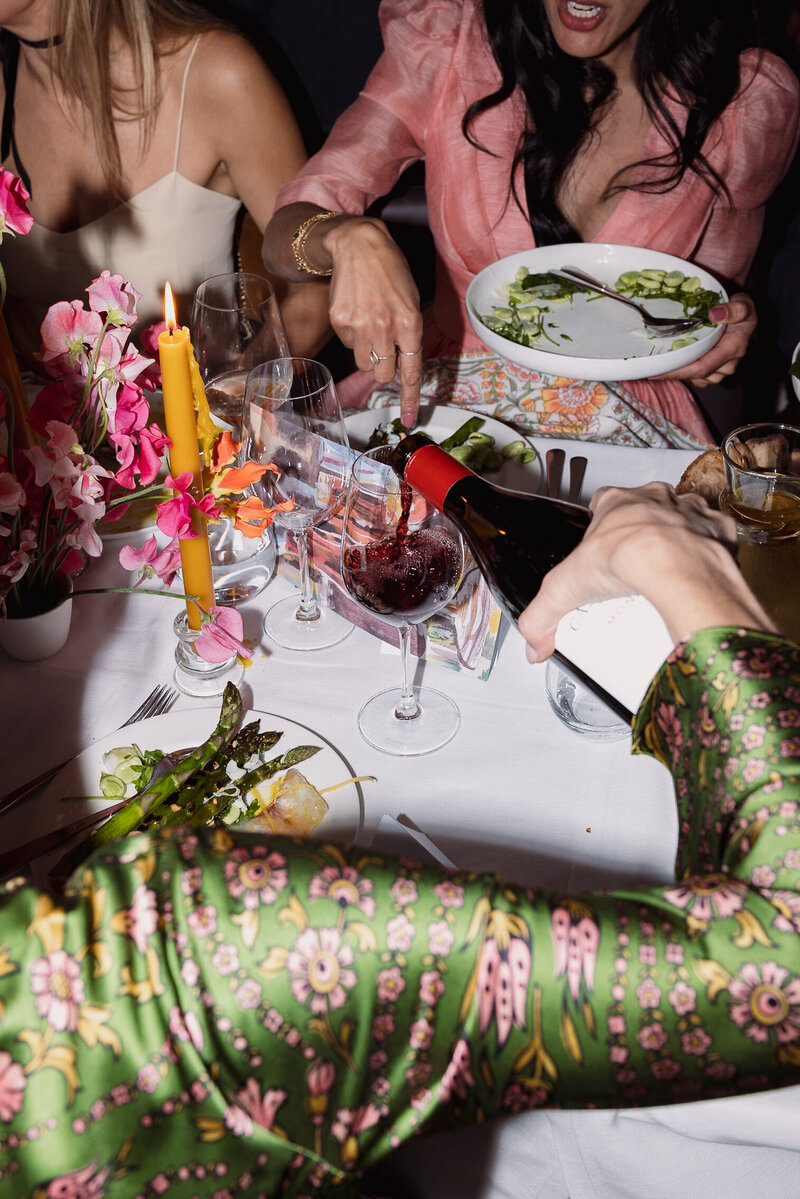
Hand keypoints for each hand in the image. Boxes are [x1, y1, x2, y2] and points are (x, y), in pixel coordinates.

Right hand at [322, 217, 423, 425]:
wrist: (358, 244)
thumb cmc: (390, 272)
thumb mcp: (411, 300)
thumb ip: (409, 334)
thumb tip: (403, 366)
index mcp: (409, 323)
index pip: (411, 371)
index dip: (410, 398)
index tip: (409, 419)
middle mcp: (385, 328)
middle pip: (384, 374)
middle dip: (385, 369)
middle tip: (384, 349)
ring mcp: (360, 326)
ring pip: (364, 364)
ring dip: (368, 353)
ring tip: (370, 324)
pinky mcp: (340, 321)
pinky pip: (348, 344)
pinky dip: (353, 335)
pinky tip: (356, 312)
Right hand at [518, 482, 775, 661]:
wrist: (675, 562)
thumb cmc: (623, 559)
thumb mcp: (564, 589)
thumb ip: (541, 617)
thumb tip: (533, 647)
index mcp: (616, 502)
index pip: (603, 503)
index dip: (601, 527)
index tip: (602, 550)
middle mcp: (654, 497)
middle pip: (646, 509)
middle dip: (642, 533)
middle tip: (636, 570)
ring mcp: (688, 508)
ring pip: (682, 518)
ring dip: (678, 539)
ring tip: (669, 577)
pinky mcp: (717, 526)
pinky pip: (714, 535)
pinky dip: (708, 552)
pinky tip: (698, 575)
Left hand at [660, 292, 755, 387]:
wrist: (749, 322)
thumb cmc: (743, 312)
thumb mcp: (744, 304)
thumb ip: (734, 308)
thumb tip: (714, 314)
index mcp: (733, 348)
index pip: (703, 367)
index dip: (681, 371)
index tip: (661, 371)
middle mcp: (728, 364)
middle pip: (697, 376)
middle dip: (675, 374)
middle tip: (652, 370)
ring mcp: (722, 370)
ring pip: (697, 379)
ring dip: (680, 374)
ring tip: (661, 366)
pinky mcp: (715, 371)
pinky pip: (698, 377)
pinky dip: (685, 373)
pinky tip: (673, 365)